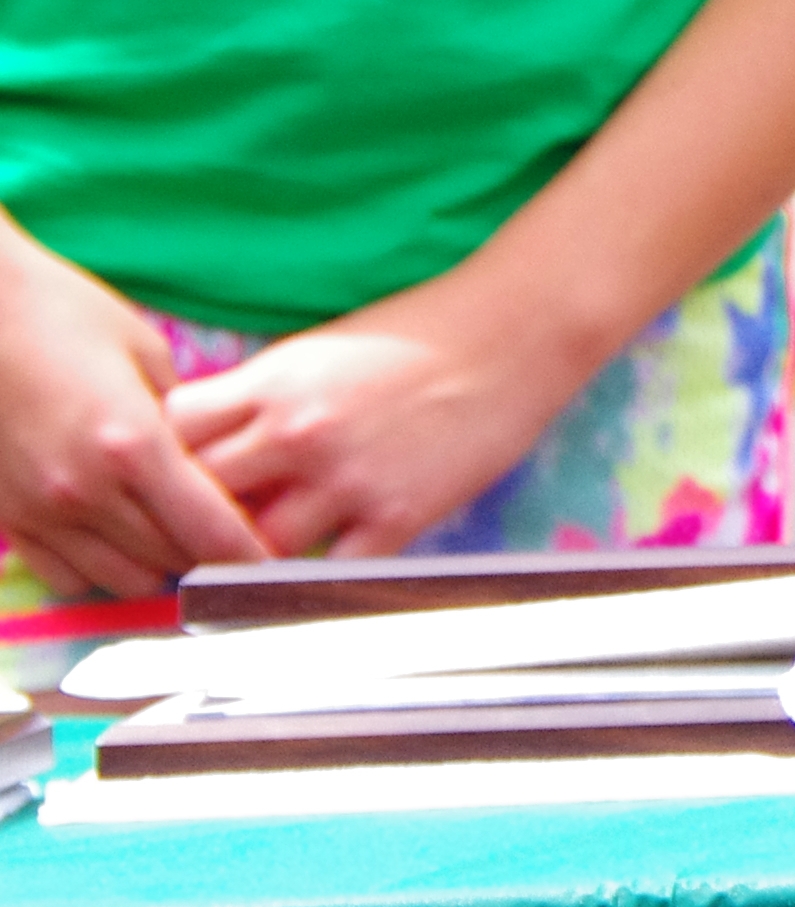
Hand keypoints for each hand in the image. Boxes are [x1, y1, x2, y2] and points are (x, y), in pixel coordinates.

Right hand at [0, 220, 267, 597]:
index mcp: (134, 445)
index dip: (250, 557)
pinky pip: (66, 577)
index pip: (211, 530)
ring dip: (157, 566)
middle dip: (210, 556)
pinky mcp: (6, 517)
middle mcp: (86, 490)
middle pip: (172, 561)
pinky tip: (115, 536)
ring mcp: (41, 510)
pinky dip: (100, 569)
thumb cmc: (61, 312)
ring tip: (175, 534)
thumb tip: (214, 454)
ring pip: (122, 579)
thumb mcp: (144, 350)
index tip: (274, 564)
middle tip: (231, 537)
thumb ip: (183, 412)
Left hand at [167, 274, 600, 558]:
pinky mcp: (396, 514)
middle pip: (199, 495)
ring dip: (247, 553)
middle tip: (201, 526)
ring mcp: (346, 478)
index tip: (171, 468)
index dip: (162, 454)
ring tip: (255, 553)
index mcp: (274, 381)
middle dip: (194, 512)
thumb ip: (263, 394)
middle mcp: (297, 432)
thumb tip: (217, 443)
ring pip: (252, 547)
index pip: (172, 432)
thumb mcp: (322, 347)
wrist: (520, 329)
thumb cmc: (423, 329)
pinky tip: (317, 568)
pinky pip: (329, 571)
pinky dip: (315, 576)